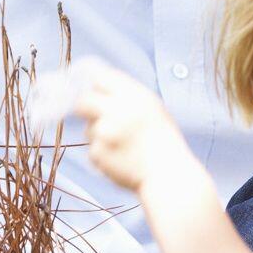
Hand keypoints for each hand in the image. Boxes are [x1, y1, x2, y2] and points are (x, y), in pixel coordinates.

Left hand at [69, 66, 201, 194]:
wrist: (167, 174)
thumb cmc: (163, 142)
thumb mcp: (153, 108)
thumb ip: (129, 96)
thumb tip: (100, 89)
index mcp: (135, 96)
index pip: (101, 78)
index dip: (95, 86)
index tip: (94, 92)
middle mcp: (118, 111)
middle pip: (84, 100)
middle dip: (86, 108)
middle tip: (92, 116)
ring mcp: (105, 132)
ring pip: (88, 128)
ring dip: (98, 135)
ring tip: (121, 145)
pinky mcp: (98, 152)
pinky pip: (93, 150)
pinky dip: (103, 155)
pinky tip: (120, 159)